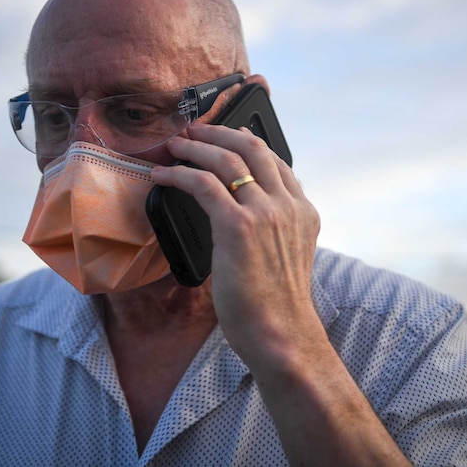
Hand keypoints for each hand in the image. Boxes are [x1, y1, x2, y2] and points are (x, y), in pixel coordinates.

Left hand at [151, 121, 321, 358]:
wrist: (281, 335)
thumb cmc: (276, 307)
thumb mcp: (285, 258)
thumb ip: (273, 231)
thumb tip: (241, 217)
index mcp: (303, 212)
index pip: (276, 161)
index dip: (246, 141)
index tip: (226, 135)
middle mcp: (288, 205)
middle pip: (252, 148)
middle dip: (218, 133)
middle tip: (193, 132)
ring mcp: (265, 213)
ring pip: (226, 159)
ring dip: (195, 147)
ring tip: (174, 146)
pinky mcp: (238, 225)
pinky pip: (203, 184)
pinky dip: (179, 174)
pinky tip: (163, 176)